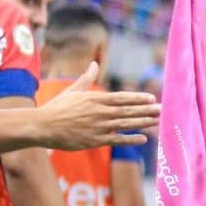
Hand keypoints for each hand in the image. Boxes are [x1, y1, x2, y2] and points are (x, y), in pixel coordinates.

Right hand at [33, 64, 159, 149]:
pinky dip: (131, 139)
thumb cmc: (57, 108)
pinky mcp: (95, 140)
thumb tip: (94, 64)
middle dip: (146, 110)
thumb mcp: (73, 91)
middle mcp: (99, 112)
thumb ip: (87, 78)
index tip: (152, 98)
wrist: (42, 126)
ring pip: (126, 124)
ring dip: (143, 122)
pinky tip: (143, 138)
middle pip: (128, 110)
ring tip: (157, 121)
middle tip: (162, 109)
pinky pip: (117, 140)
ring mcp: (98, 127)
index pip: (122, 97)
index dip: (138, 98)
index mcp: (95, 99)